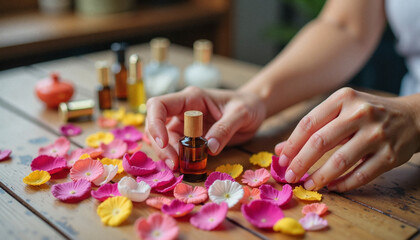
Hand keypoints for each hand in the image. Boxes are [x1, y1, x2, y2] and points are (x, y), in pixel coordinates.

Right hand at [145, 86, 265, 169]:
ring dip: (168, 156)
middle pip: (157, 126)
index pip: (159, 105)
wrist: (254, 109)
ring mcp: (185, 124)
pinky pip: (177, 149)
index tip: (163, 143)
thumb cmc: (248, 105)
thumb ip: (225, 129)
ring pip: (164, 141)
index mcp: (191, 98)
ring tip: (181, 169)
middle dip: (161, 147)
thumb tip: (209, 148)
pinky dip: (178, 159)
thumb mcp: (241, 114)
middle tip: (175, 165)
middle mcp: (183, 110)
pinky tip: (185, 168)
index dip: (155, 123)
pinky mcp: (190, 138)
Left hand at [275, 87, 419, 191]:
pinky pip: (361, 175)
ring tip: (308, 185)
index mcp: (344, 99)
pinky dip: (343, 184)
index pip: (309, 123)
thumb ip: (312, 127)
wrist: (412, 117)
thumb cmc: (367, 114)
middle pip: (320, 141)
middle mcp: (360, 114)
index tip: (281, 160)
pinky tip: (332, 187)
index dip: (292, 144)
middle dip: (300, 163)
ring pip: (340, 161)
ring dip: (320, 177)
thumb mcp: (341, 110)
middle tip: (289, 176)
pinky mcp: (391, 155)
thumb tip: (281, 150)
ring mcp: (377, 134)